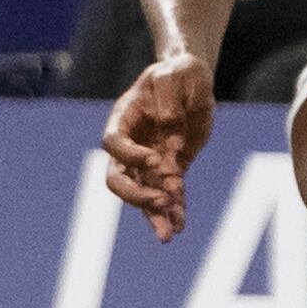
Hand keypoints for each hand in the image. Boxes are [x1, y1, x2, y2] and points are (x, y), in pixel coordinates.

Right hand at [99, 57, 214, 241]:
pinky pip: (169, 195)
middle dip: (136, 195)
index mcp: (125, 117)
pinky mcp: (170, 169)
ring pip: (142, 194)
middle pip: (118, 177)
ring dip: (153, 214)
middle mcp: (132, 143)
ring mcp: (149, 160)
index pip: (114, 143)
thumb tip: (170, 134)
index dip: (131, 155)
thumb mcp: (178, 74)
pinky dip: (174, 211)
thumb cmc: (180, 72)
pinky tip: (181, 226)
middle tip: (160, 202)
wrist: (192, 81)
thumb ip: (171, 98)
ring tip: (168, 234)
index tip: (157, 158)